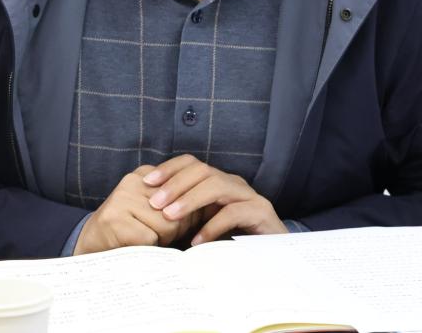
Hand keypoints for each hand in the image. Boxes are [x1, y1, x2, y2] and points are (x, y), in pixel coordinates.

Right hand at [74, 165, 190, 254]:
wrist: (91, 241)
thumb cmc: (130, 228)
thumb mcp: (151, 207)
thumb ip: (174, 201)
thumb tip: (206, 207)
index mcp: (144, 174)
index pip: (182, 191)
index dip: (184, 214)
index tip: (176, 224)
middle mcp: (132, 181)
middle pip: (176, 209)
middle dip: (174, 229)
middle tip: (158, 236)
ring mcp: (122, 199)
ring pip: (166, 224)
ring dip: (161, 240)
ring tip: (145, 239)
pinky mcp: (115, 220)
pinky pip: (150, 238)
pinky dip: (148, 248)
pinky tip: (135, 245)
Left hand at [143, 155, 286, 245]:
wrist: (274, 259)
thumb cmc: (234, 244)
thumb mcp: (204, 226)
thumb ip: (185, 217)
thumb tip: (151, 214)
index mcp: (220, 182)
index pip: (193, 163)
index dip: (169, 169)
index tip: (146, 182)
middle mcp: (234, 184)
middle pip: (203, 171)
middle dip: (175, 184)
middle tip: (154, 202)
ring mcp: (250, 197)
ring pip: (217, 186)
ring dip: (190, 199)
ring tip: (170, 216)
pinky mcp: (262, 214)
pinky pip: (234, 213)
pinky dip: (212, 225)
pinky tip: (196, 241)